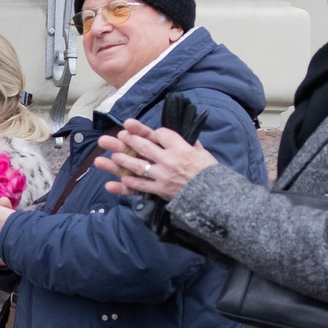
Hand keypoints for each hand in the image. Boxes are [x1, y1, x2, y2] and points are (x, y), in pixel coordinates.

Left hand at [100, 121, 217, 200]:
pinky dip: (131, 182)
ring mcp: (163, 176)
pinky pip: (142, 185)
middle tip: (120, 136)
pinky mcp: (161, 190)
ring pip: (139, 165)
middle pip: (145, 147)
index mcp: (181, 148)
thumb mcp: (201, 152)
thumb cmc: (209, 172)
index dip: (152, 132)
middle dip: (130, 140)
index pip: (161, 134)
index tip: (148, 133)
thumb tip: (180, 133)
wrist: (214, 195)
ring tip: (114, 156)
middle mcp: (169, 160)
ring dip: (124, 160)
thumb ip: (189, 142)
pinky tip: (122, 178)